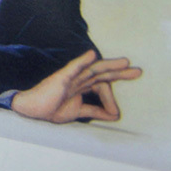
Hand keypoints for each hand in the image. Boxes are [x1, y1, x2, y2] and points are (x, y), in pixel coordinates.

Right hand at [11, 50, 141, 123]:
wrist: (32, 109)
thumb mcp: (78, 111)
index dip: (112, 98)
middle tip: (138, 71)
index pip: (102, 85)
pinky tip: (91, 55)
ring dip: (109, 65)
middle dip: (120, 72)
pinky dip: (83, 61)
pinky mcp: (61, 77)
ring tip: (125, 62)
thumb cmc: (51, 108)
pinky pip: (73, 67)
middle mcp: (78, 79)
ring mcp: (70, 77)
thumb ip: (96, 111)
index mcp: (81, 86)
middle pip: (102, 73)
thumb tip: (115, 115)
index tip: (115, 113)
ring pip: (93, 69)